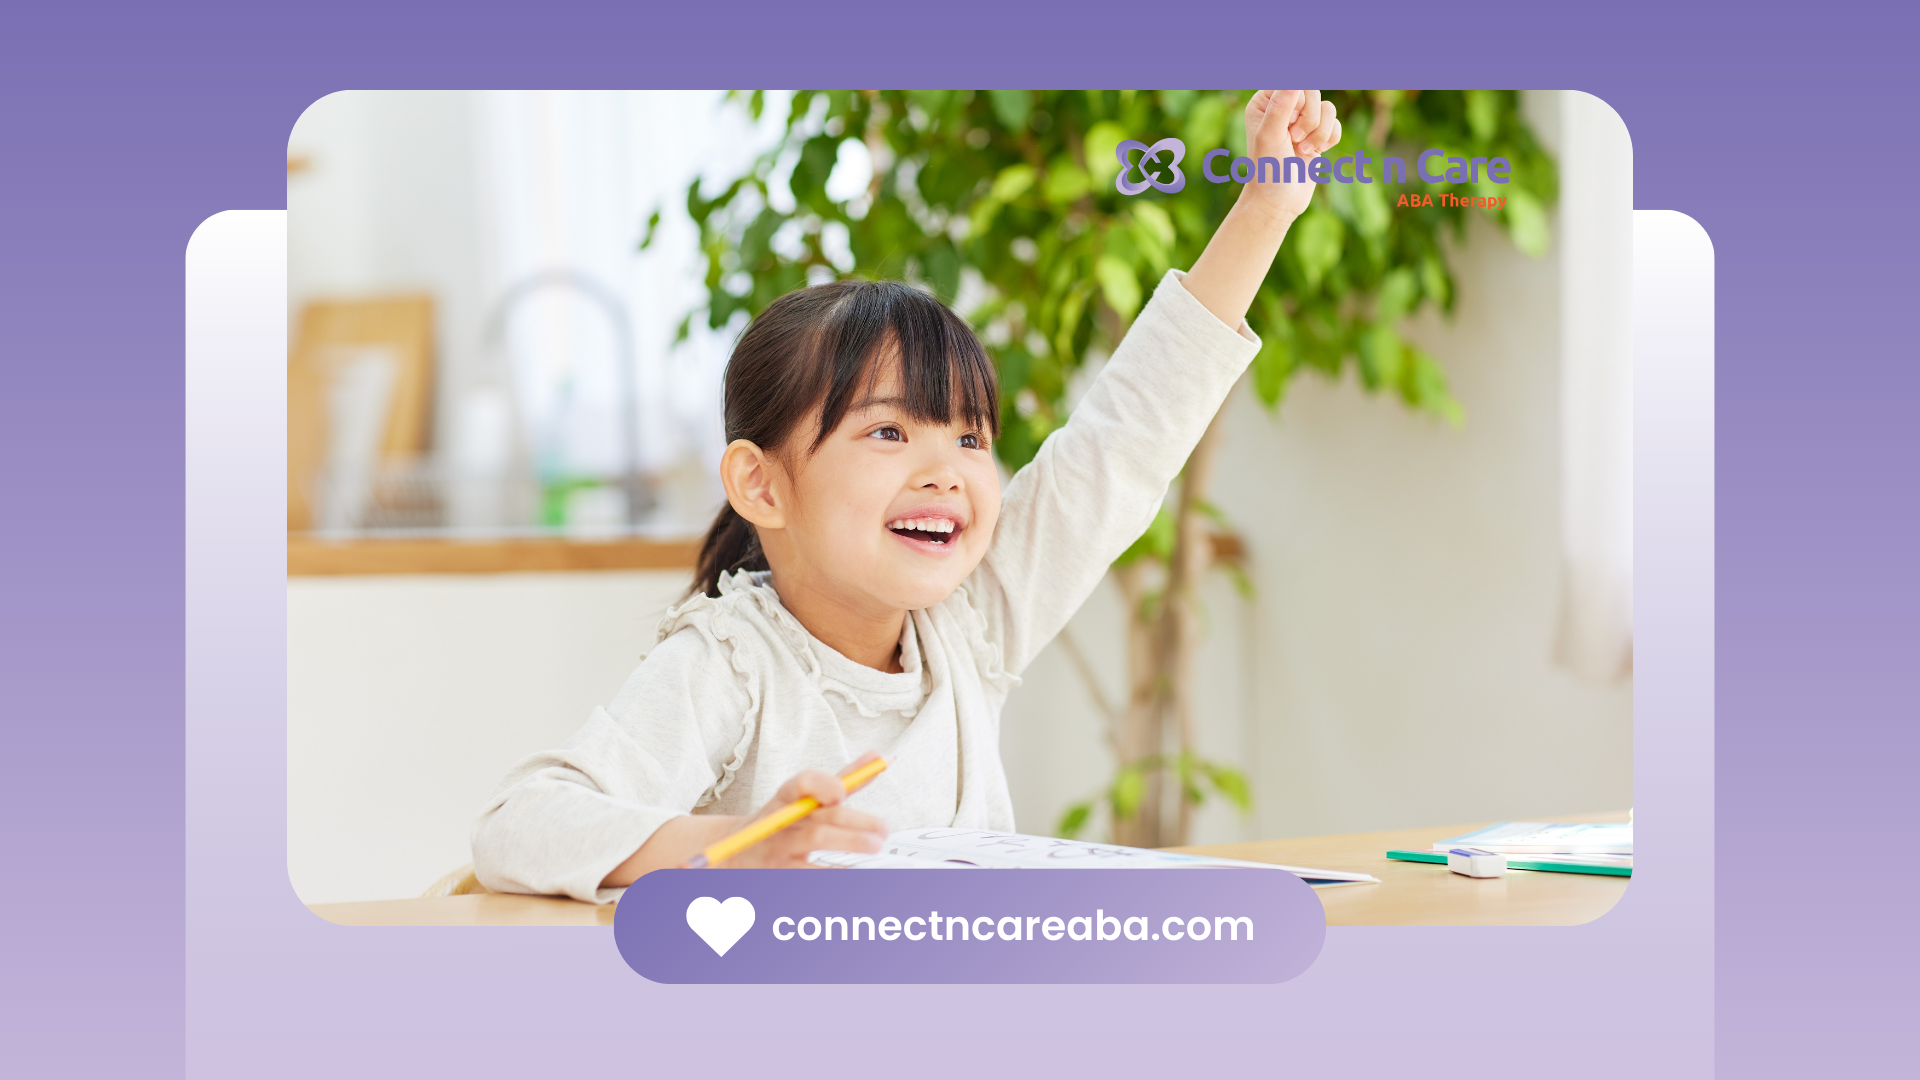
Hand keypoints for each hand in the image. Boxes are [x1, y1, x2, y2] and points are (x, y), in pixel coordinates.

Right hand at [725, 754, 888, 867]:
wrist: (738, 851)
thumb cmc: (784, 820)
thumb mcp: (806, 797)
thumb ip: (844, 779)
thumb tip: (879, 757)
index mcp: (788, 797)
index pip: (802, 783)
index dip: (823, 785)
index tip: (842, 794)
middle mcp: (781, 822)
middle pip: (817, 821)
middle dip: (854, 824)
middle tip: (883, 831)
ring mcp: (777, 850)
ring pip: (814, 842)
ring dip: (849, 844)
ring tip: (875, 847)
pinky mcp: (777, 875)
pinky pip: (809, 874)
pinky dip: (835, 873)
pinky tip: (855, 872)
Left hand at [1240, 89, 1341, 223]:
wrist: (1279, 201)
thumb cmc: (1268, 169)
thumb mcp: (1270, 135)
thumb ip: (1281, 105)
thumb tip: (1296, 78)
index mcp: (1264, 101)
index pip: (1293, 82)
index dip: (1297, 102)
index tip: (1288, 124)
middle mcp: (1282, 107)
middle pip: (1313, 92)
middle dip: (1309, 119)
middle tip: (1294, 139)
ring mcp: (1301, 121)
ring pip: (1328, 108)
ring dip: (1319, 132)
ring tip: (1302, 150)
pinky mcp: (1317, 135)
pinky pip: (1336, 124)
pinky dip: (1329, 140)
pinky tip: (1314, 153)